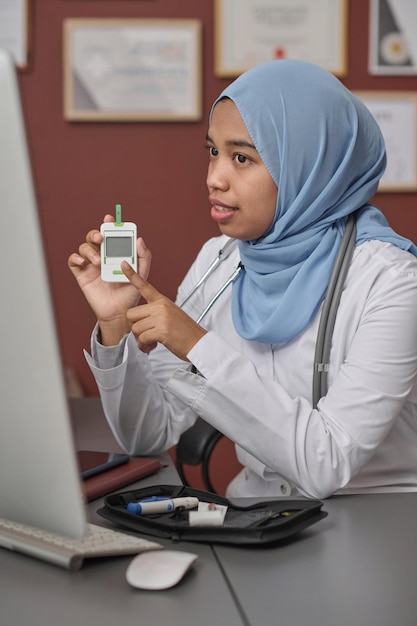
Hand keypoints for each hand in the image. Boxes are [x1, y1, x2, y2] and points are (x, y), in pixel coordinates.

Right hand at [67, 215, 151, 344]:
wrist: (119, 312)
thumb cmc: (130, 294)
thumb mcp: (142, 275)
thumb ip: (143, 258)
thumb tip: (140, 240)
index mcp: (115, 253)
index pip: (111, 235)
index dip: (109, 225)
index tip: (110, 219)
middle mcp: (102, 256)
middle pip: (94, 237)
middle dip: (96, 233)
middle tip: (101, 237)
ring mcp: (90, 265)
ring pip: (84, 247)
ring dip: (89, 250)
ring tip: (98, 261)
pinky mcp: (81, 274)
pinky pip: (73, 261)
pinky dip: (76, 258)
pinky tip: (84, 262)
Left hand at [122, 262, 206, 360]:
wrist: (198, 343)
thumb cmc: (184, 332)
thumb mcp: (171, 314)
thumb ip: (156, 312)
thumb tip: (140, 320)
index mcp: (162, 301)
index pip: (144, 286)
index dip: (132, 275)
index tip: (124, 264)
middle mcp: (161, 307)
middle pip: (131, 314)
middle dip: (135, 327)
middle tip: (145, 334)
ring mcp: (161, 318)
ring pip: (135, 328)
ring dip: (140, 339)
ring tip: (150, 342)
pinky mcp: (161, 331)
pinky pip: (142, 339)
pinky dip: (144, 346)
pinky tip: (150, 347)